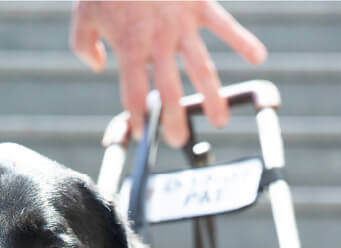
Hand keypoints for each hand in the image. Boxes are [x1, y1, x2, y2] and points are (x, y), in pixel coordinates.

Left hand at [70, 0, 266, 146]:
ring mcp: (181, 24)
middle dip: (175, 119)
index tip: (143, 134)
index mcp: (129, 46)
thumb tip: (96, 65)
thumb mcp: (82, 13)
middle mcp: (158, 41)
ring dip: (213, 96)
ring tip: (219, 119)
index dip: (138, 117)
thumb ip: (83, 45)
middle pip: (170, 90)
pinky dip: (243, 40)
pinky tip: (258, 57)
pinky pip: (225, 25)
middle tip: (179, 140)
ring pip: (201, 68)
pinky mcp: (199, 3)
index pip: (134, 93)